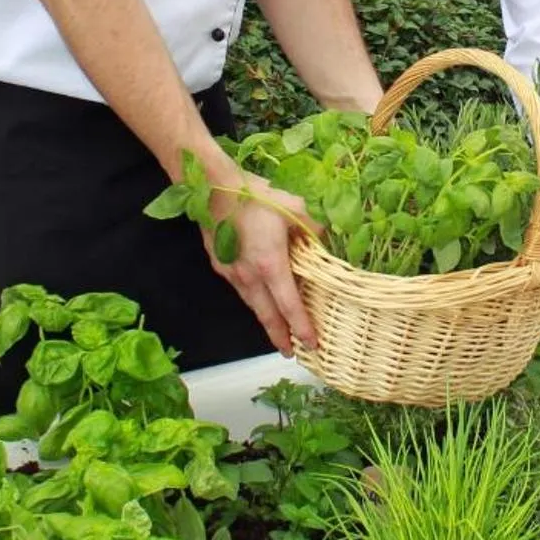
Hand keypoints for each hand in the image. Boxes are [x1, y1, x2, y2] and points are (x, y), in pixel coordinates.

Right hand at [207, 174, 318, 355]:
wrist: (211, 186)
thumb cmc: (254, 195)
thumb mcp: (295, 206)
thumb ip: (316, 227)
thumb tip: (329, 242)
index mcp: (271, 265)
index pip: (290, 306)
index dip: (302, 327)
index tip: (313, 344)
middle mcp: (250, 276)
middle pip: (268, 316)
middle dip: (281, 337)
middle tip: (292, 353)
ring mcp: (232, 273)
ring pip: (252, 305)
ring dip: (266, 322)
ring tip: (277, 333)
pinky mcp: (220, 265)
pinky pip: (241, 290)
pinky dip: (253, 301)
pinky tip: (258, 300)